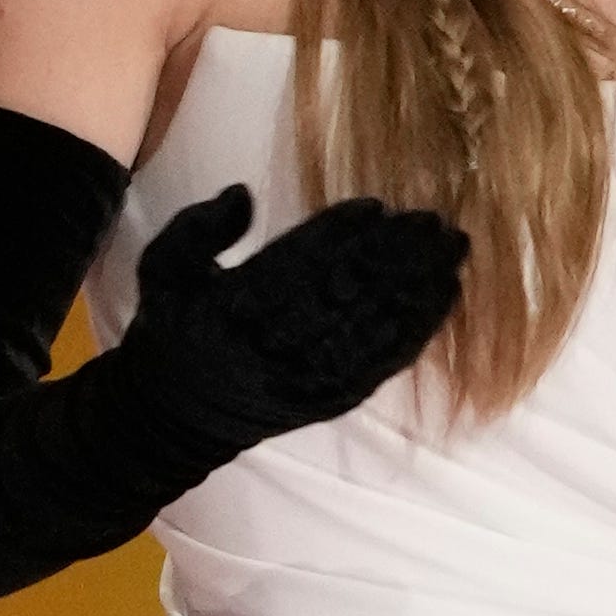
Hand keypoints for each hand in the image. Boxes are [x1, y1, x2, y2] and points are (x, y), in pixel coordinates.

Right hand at [120, 183, 469, 447]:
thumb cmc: (172, 332)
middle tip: (432, 220)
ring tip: (453, 250)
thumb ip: (198, 228)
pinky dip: (420, 327)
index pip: (295, 265)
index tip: (375, 206)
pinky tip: (446, 295)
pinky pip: (385, 361)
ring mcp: (309, 378)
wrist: (173, 420)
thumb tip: (243, 194)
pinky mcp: (332, 399)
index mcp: (233, 310)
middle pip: (346, 293)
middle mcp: (276, 346)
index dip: (339, 235)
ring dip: (419, 286)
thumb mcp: (162, 270)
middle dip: (395, 255)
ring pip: (375, 326)